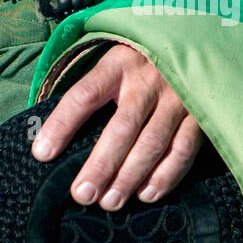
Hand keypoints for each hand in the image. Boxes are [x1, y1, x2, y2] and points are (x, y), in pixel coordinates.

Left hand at [31, 44, 204, 210]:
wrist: (194, 40)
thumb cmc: (141, 58)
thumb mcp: (114, 60)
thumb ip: (91, 89)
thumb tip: (53, 135)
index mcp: (118, 63)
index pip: (84, 95)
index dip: (61, 125)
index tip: (42, 154)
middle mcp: (148, 80)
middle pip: (121, 127)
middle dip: (101, 165)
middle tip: (82, 194)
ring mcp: (178, 97)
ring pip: (152, 143)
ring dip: (130, 177)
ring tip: (110, 202)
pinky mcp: (200, 113)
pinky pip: (183, 149)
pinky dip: (166, 176)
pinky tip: (147, 194)